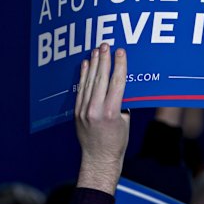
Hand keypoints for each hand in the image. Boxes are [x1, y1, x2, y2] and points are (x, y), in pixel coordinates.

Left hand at [75, 43, 128, 194]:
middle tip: (106, 44)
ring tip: (96, 50)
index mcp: (112, 112)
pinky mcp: (77, 113)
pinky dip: (83, 76)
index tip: (121, 52)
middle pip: (101, 78)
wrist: (98, 159)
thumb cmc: (117, 142)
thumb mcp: (126, 121)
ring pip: (89, 82)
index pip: (117, 83)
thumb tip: (118, 84)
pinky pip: (80, 90)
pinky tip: (86, 65)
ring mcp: (84, 111)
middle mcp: (96, 110)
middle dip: (104, 60)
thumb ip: (122, 102)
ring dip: (93, 64)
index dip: (119, 65)